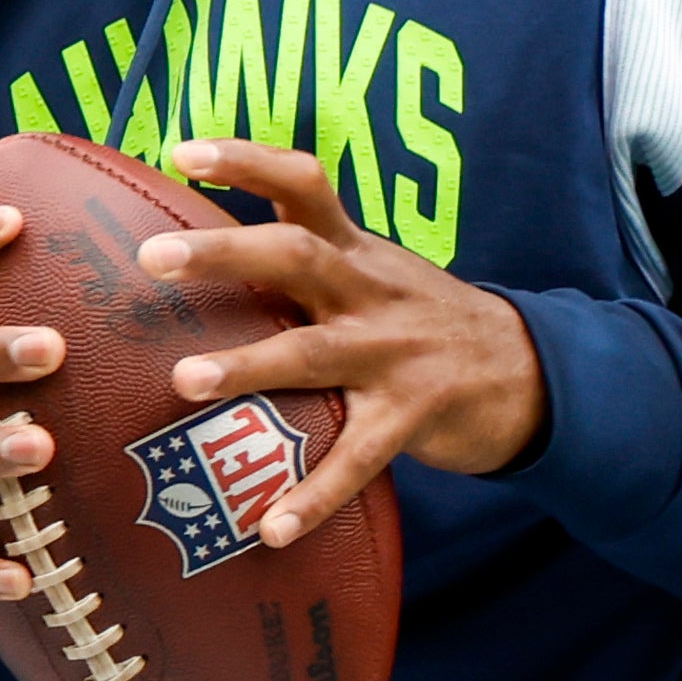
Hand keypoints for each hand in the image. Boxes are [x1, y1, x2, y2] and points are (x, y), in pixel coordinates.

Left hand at [142, 140, 543, 550]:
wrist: (528, 369)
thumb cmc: (420, 320)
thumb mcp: (373, 271)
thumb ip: (306, 258)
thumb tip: (201, 254)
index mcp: (356, 250)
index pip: (302, 184)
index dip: (246, 162)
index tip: (182, 151)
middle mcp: (370, 293)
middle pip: (296, 256)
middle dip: (224, 252)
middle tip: (153, 257)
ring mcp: (393, 355)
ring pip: (314, 353)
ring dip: (248, 365)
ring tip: (184, 381)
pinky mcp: (411, 417)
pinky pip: (357, 459)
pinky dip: (314, 495)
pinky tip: (270, 529)